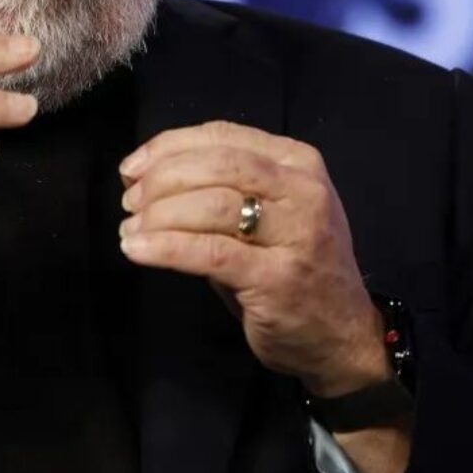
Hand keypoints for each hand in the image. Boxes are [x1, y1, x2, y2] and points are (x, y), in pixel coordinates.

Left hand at [118, 121, 388, 396]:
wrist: (343, 335)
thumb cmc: (295, 268)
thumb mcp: (270, 214)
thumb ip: (221, 188)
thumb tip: (144, 178)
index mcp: (298, 163)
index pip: (223, 137)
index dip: (168, 147)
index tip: (131, 168)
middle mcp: (303, 190)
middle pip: (217, 165)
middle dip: (162, 179)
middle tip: (129, 202)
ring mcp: (297, 234)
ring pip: (212, 205)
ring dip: (158, 215)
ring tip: (130, 229)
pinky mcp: (278, 278)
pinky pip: (209, 253)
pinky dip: (165, 247)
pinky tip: (137, 249)